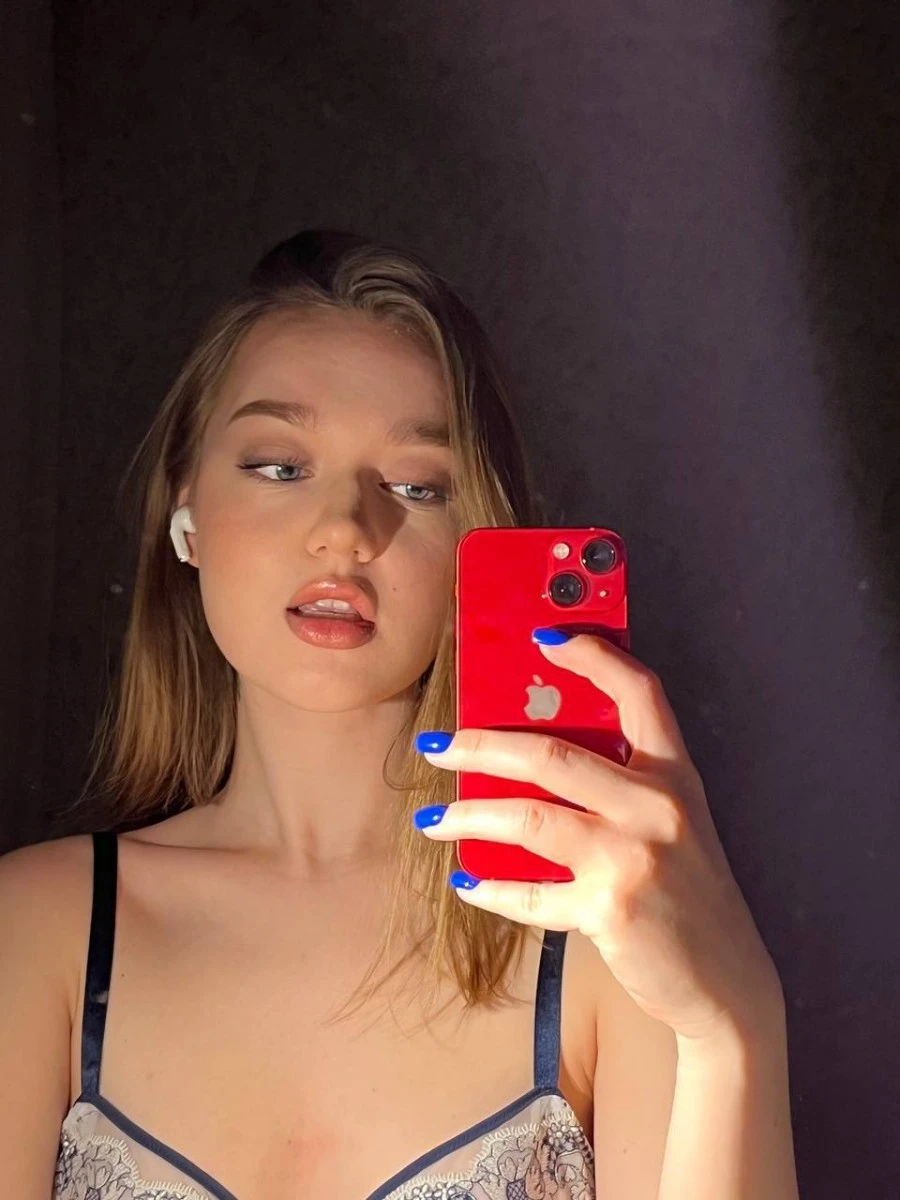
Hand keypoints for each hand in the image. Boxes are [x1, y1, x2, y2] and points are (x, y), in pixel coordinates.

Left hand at [413, 629, 783, 1043]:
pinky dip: (490, 888)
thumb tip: (527, 758)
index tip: (543, 637)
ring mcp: (634, 858)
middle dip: (482, 744)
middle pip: (554, 754)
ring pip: (529, 818)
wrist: (726, 981)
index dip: (593, 655)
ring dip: (469, 815)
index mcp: (675, 776)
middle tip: (437, 747)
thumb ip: (622, 788)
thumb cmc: (688, 894)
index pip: (640, 692)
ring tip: (432, 819)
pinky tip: (467, 882)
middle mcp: (658, 807)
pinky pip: (531, 894)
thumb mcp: (672, 826)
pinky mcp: (611, 909)